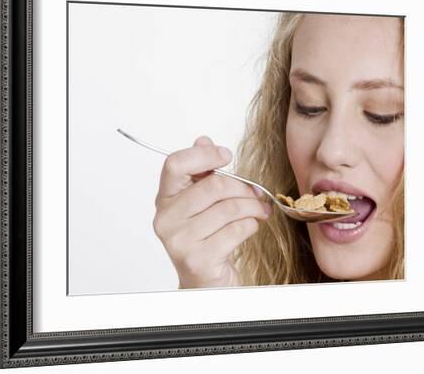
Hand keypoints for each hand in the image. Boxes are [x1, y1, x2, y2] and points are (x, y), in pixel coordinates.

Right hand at [152, 135, 271, 288]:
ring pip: (230, 208)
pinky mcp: (199, 259)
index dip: (204, 154)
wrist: (205, 282)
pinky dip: (252, 225)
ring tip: (259, 210)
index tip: (226, 155)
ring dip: (253, 207)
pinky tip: (251, 227)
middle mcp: (166, 219)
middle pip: (213, 186)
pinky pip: (237, 230)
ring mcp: (180, 241)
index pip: (175, 164)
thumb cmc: (206, 238)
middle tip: (256, 193)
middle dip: (243, 187)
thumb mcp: (202, 203)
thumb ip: (201, 173)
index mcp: (164, 199)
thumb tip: (203, 140)